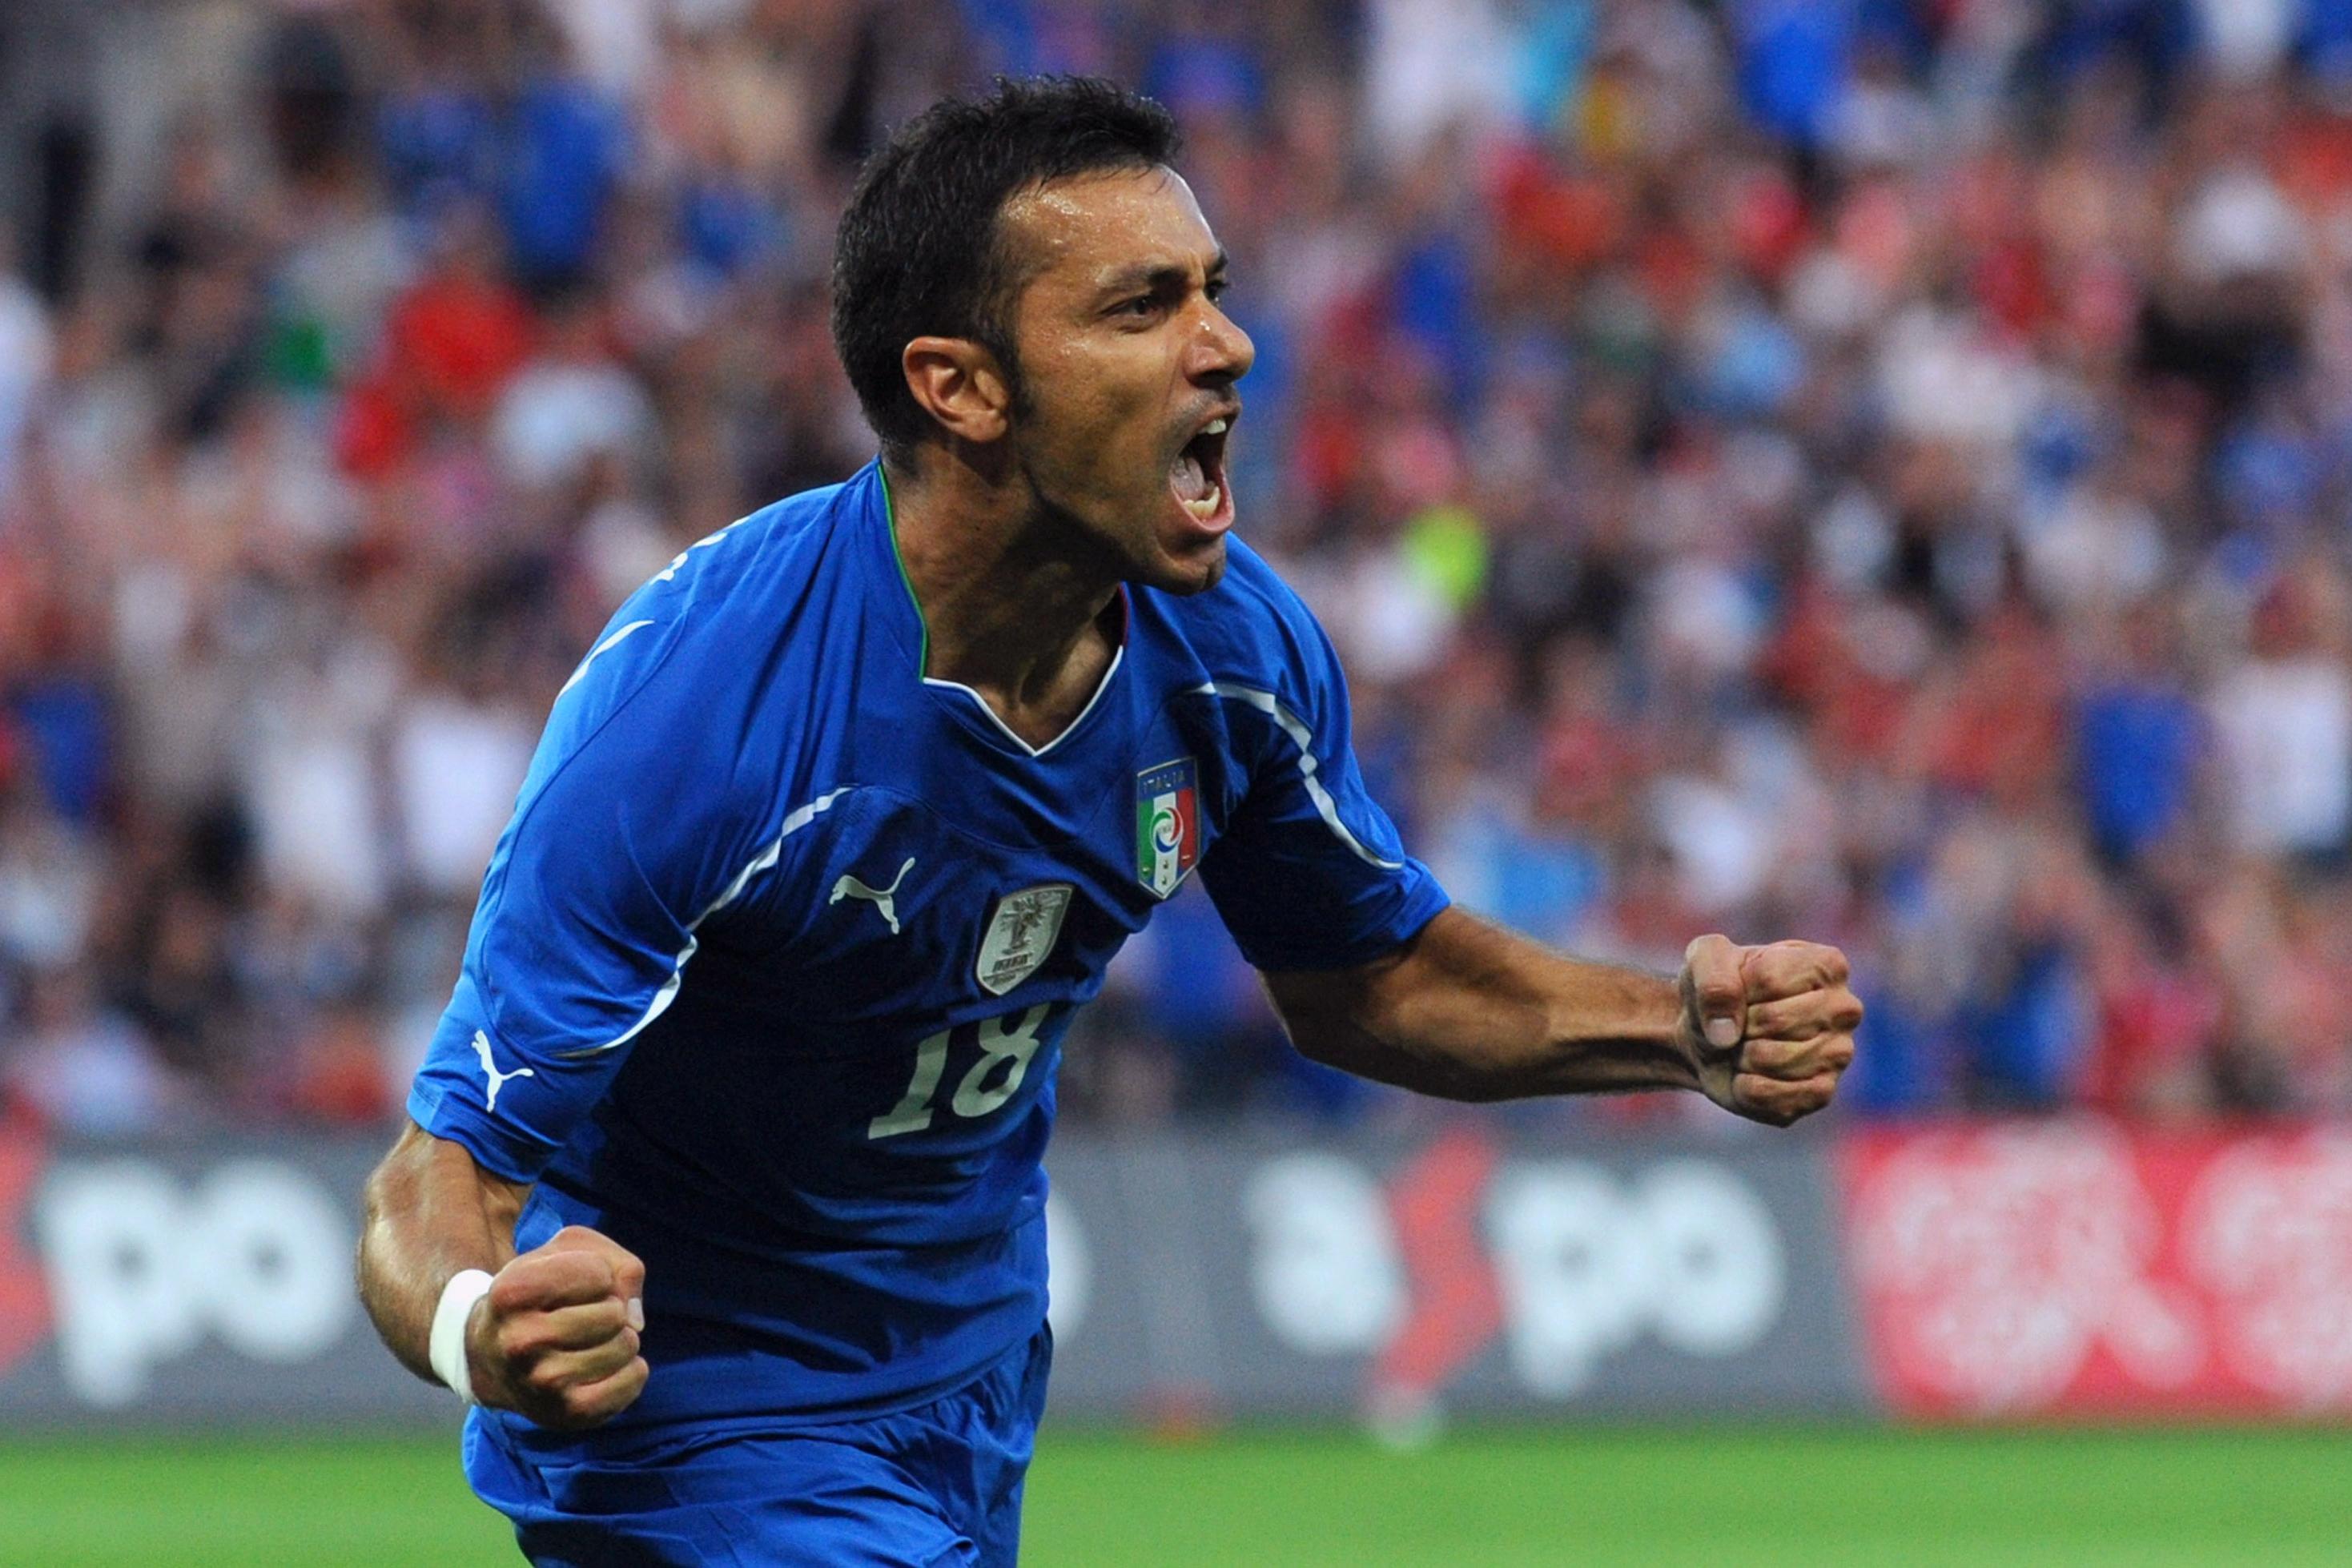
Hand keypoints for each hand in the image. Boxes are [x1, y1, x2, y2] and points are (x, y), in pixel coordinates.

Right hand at [467, 1225, 648, 1429]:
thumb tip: (636, 1320)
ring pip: (626, 1345)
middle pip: (614, 1313)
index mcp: (511, 1292)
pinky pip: (633, 1381)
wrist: (492, 1357)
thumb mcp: (567, 1253)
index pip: (596, 1273)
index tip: (570, 1285)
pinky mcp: (567, 1413)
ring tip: (590, 1342)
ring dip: (622, 1338)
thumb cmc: (542, 1293)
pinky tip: (605, 1367)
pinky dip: (633, 1369)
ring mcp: (541, 1382)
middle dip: (611, 1308)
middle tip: (582, 1317)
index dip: (597, 1273)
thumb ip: (615, 1262)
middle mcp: (518, 1341)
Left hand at [1677, 935, 1861, 1126]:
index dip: (1737, 989)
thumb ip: (1713, 980)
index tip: (1738, 989)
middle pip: (1775, 1020)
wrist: (1708, 1034)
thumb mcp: (1704, 959)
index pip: (1770, 980)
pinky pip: (1771, 1097)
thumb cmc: (1718, 989)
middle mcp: (1844, 1009)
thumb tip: (1726, 1033)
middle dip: (1740, 1024)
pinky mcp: (1821, 1093)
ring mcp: (1838, 1054)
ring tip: (1746, 1046)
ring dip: (1741, 1056)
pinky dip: (1744, 1087)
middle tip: (1740, 1023)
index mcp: (1827, 965)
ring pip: (1773, 1060)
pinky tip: (1751, 1073)